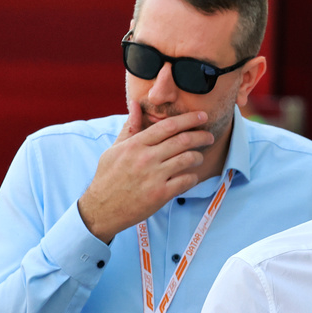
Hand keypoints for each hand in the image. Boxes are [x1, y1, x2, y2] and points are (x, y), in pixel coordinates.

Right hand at [78, 99, 215, 242]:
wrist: (103, 207)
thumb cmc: (109, 176)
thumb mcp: (115, 149)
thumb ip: (130, 128)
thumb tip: (135, 105)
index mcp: (135, 144)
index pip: (167, 126)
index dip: (188, 119)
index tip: (201, 116)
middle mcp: (146, 158)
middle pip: (183, 140)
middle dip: (201, 136)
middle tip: (209, 136)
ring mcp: (155, 176)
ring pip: (188, 159)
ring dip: (199, 157)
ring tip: (199, 157)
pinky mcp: (161, 194)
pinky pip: (187, 180)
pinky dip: (193, 177)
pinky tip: (191, 176)